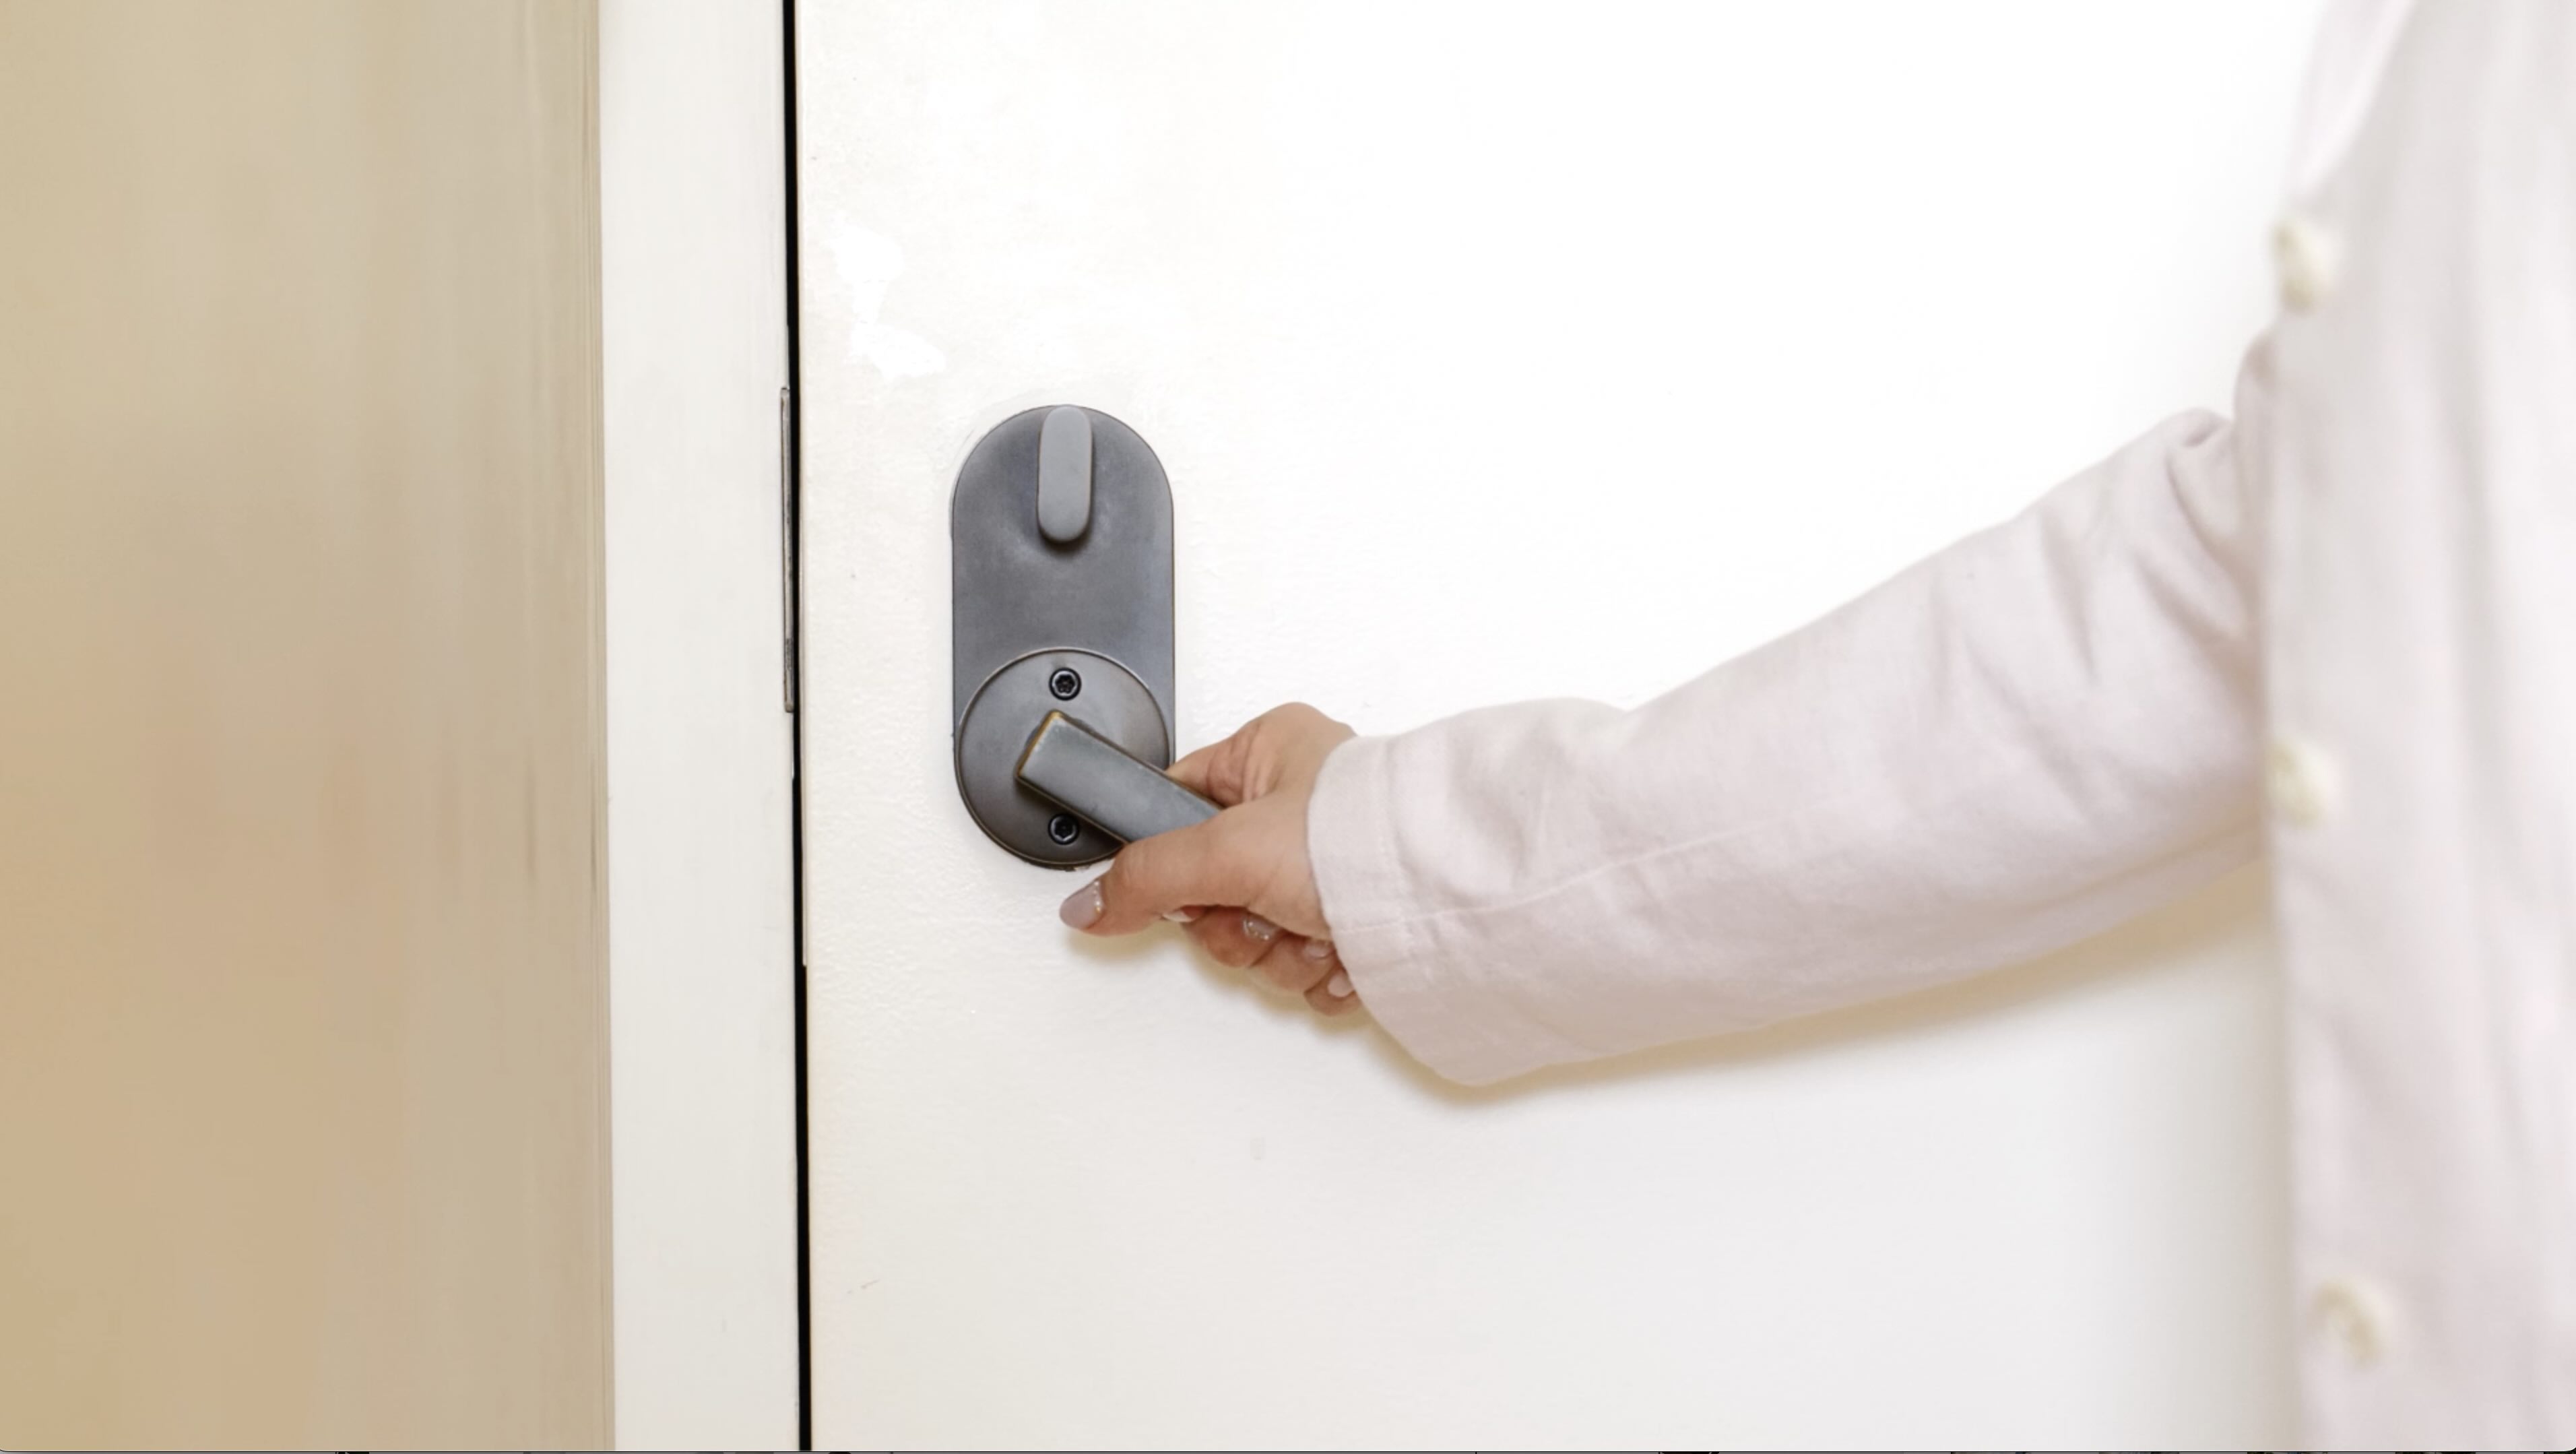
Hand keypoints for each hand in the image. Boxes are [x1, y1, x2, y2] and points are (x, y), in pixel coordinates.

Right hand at [1058, 703, 1361, 1015]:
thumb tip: (1089, 905)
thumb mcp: (1230, 849)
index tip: (1189, 889)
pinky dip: (1321, 973)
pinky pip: (1306, 966)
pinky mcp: (1358, 923)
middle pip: (1215, 890)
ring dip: (1282, 955)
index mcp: (1270, 755)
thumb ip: (1148, 877)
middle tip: (1265, 912)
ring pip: (1259, 938)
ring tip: (1318, 931)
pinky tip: (1345, 955)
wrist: (1452, 901)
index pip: (1179, 803)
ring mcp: (1330, 870)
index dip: (1173, 860)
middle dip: (1239, 925)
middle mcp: (1301, 807)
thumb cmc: (1364, 839)